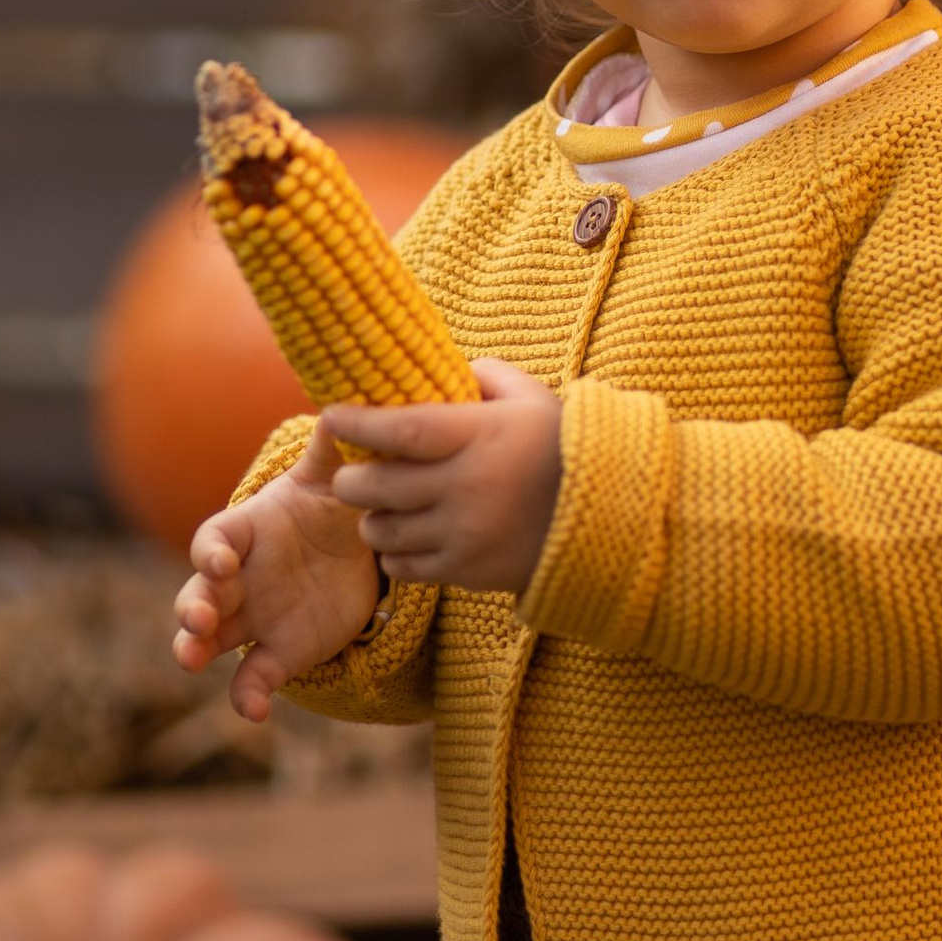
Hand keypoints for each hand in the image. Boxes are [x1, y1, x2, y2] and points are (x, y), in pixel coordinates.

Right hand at [172, 422, 381, 722]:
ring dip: (193, 648)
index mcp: (244, 532)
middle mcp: (237, 578)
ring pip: (207, 638)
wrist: (354, 550)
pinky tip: (254, 713)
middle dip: (190, 606)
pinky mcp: (278, 652)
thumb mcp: (334, 478)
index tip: (222, 561)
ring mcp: (252, 617)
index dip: (211, 551)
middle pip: (197, 592)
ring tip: (190, 659)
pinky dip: (247, 696)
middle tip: (194, 619)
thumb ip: (333, 451)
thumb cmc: (331, 504)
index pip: (212, 540)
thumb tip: (342, 412)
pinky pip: (252, 678)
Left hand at [326, 357, 563, 594]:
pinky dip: (395, 554)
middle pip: (375, 486)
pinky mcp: (467, 571)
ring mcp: (464, 533)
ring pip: (382, 530)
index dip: (358, 422)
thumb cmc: (563, 448)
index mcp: (479, 436)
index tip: (332, 414)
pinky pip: (405, 568)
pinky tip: (406, 540)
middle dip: (351, 479)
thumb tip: (442, 369)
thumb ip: (484, 375)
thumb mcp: (531, 398)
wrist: (610, 517)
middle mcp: (466, 487)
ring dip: (372, 519)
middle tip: (352, 474)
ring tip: (382, 509)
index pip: (401, 428)